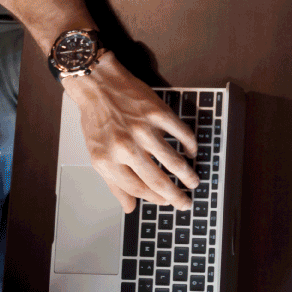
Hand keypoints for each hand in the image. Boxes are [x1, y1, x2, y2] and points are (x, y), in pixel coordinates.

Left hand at [63, 53, 197, 211]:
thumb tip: (129, 207)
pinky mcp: (158, 114)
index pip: (137, 188)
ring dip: (187, 175)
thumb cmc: (97, 119)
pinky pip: (181, 134)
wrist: (97, 84)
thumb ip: (114, 183)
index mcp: (108, 161)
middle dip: (175, 196)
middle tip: (185, 203)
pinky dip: (190, 145)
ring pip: (173, 161)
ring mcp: (143, 130)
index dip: (154, 198)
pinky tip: (191, 151)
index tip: (165, 202)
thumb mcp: (97, 154)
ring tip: (194, 182)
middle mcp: (125, 148)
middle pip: (158, 180)